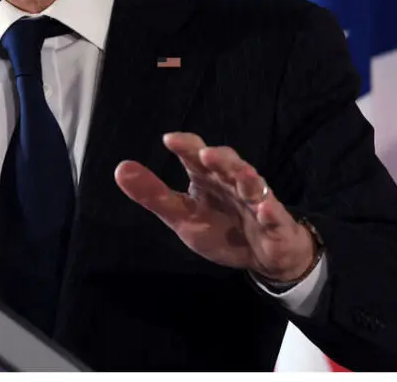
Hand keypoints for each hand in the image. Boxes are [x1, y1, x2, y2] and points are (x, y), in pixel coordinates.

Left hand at [114, 132, 315, 283]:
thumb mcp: (182, 216)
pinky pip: (274, 215)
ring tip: (239, 172)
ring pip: (253, 184)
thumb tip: (121, 168)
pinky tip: (263, 209)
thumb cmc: (220, 228)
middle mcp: (232, 183)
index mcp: (208, 178)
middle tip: (205, 154)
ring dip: (246, 177)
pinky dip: (270, 211)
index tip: (170, 140)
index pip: (196, 156)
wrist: (261, 256)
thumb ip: (153, 194)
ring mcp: (256, 201)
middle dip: (219, 158)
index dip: (186, 146)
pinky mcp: (275, 222)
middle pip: (228, 164)